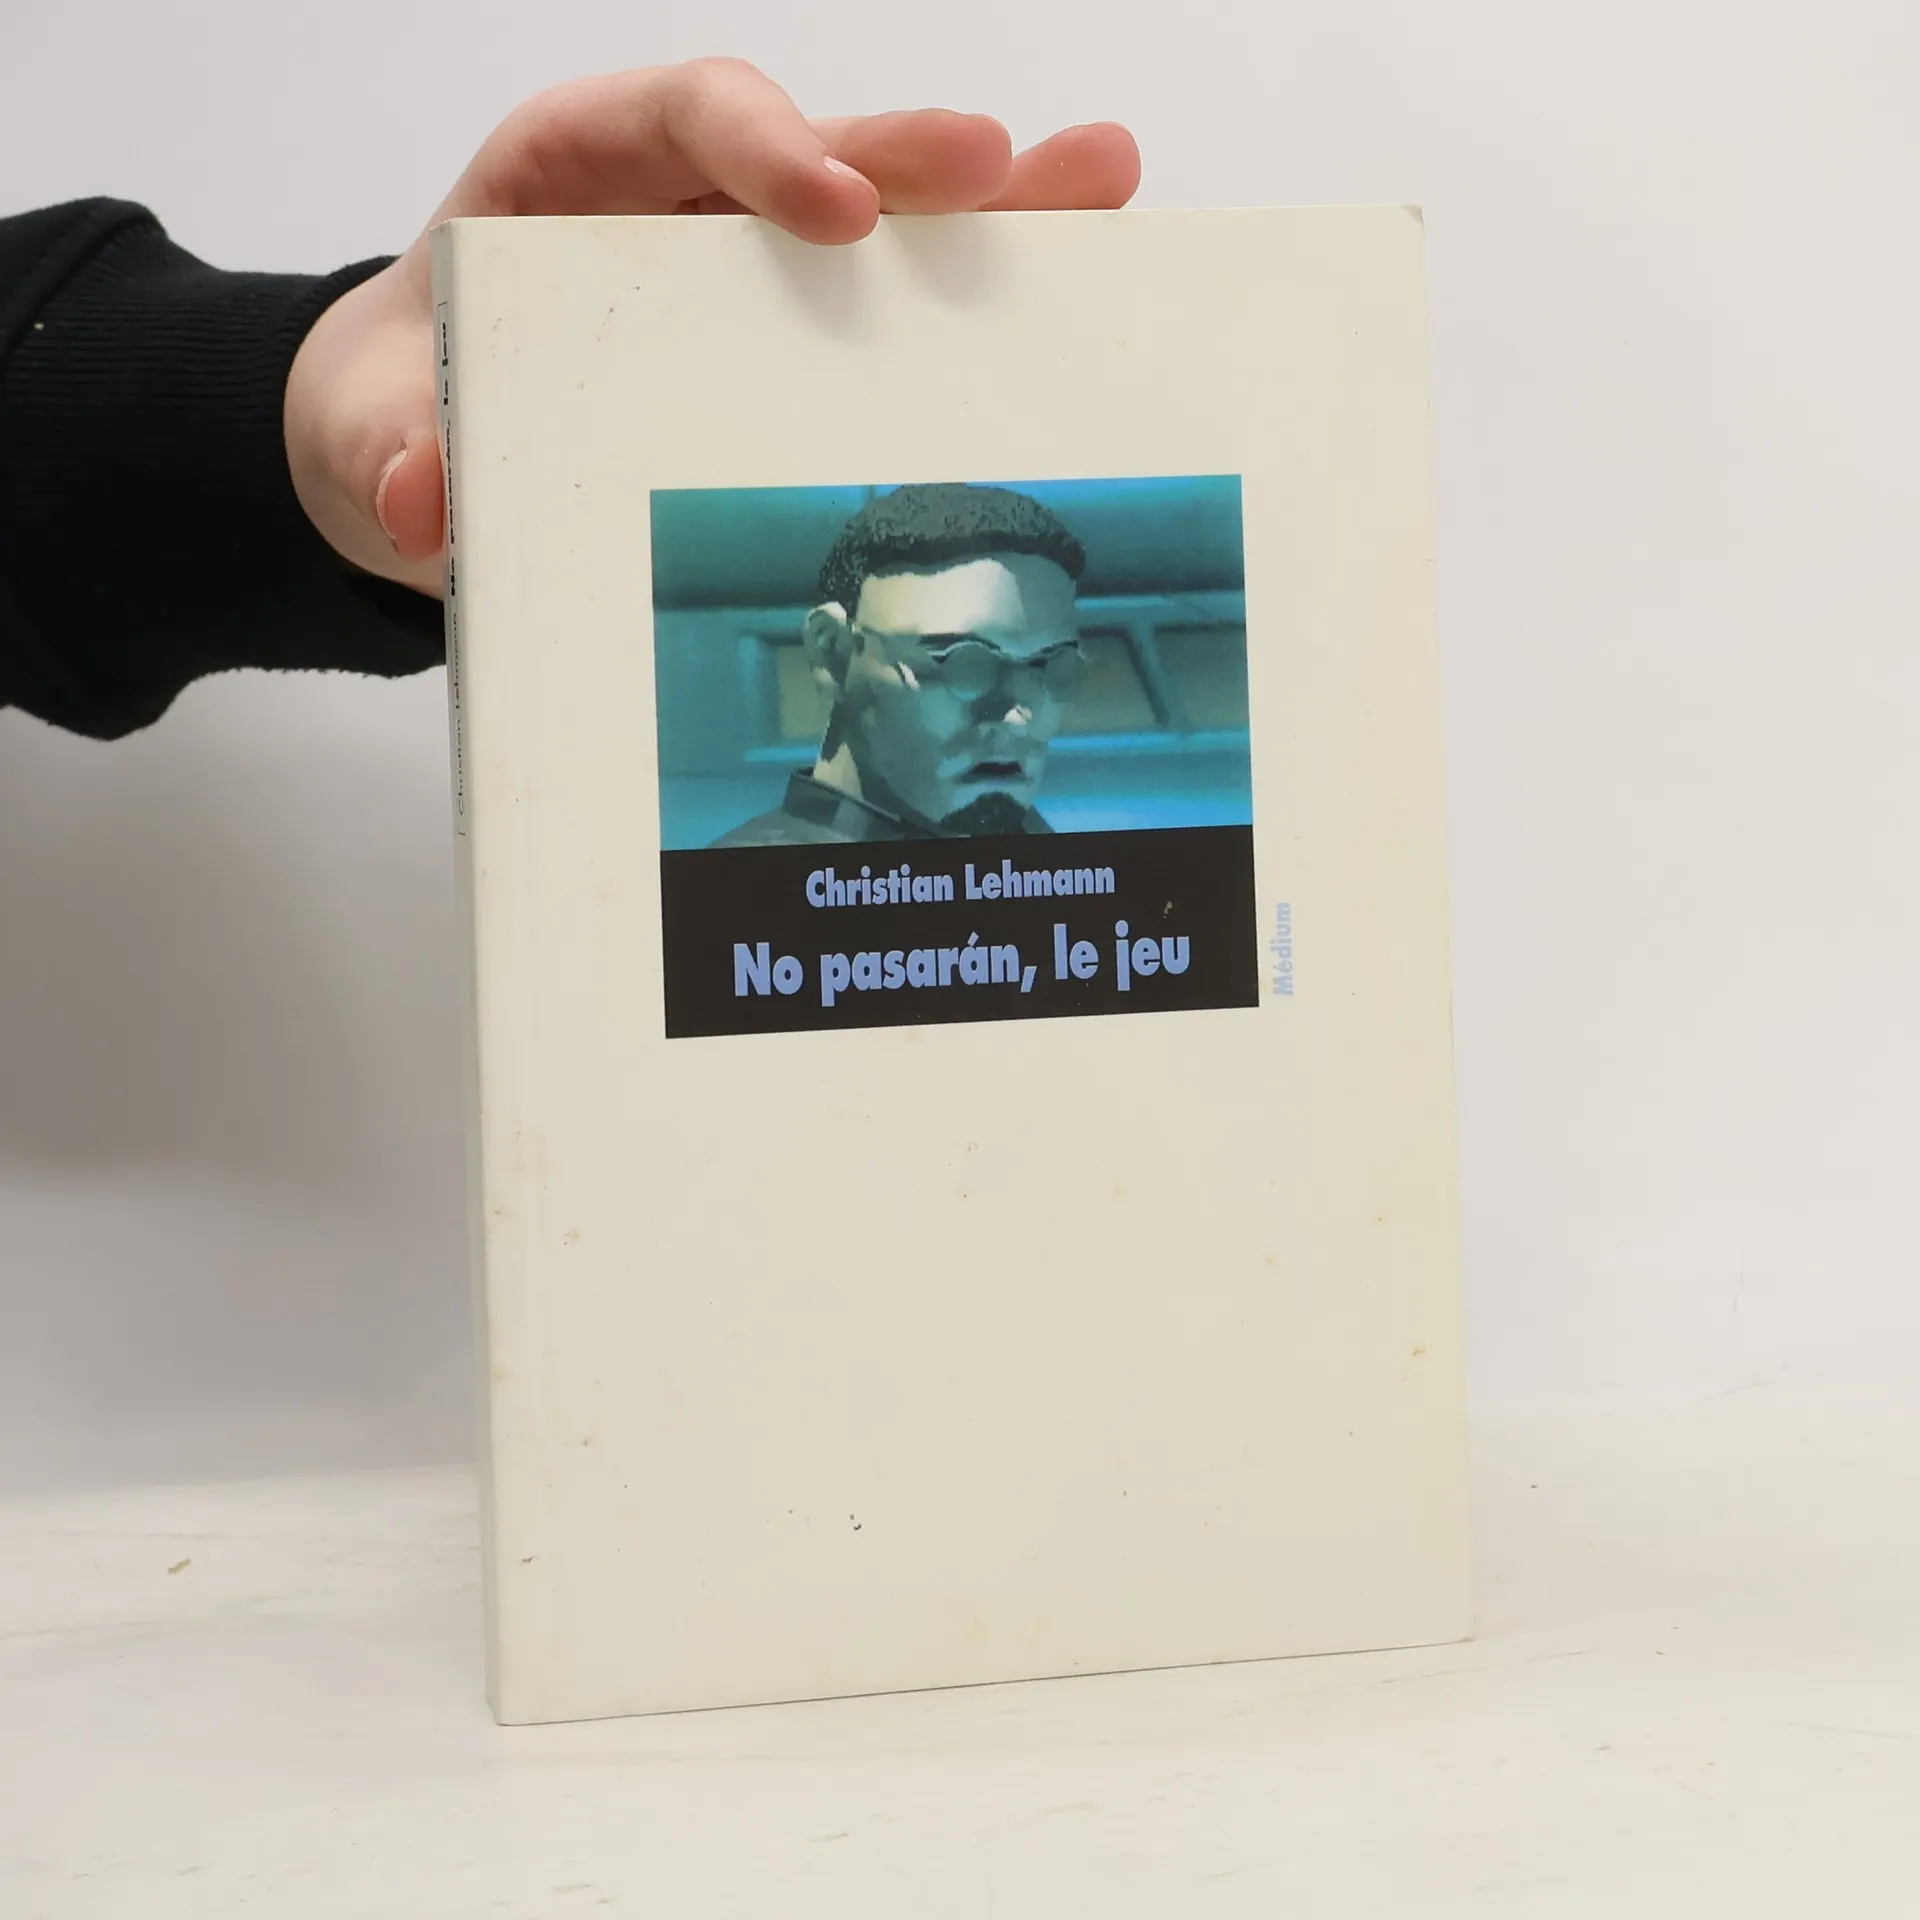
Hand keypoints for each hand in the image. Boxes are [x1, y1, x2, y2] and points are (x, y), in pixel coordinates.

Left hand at [284, 59, 1139, 594]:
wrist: (415, 439)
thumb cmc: (404, 405)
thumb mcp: (369, 431)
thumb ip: (386, 453)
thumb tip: (420, 498)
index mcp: (571, 174)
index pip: (679, 116)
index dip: (763, 146)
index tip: (837, 212)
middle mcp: (679, 204)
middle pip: (813, 148)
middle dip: (913, 158)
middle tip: (1015, 170)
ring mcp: (745, 273)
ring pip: (878, 220)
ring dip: (990, 211)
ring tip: (1103, 190)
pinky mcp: (787, 347)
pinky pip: (885, 313)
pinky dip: (972, 304)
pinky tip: (1072, 295)